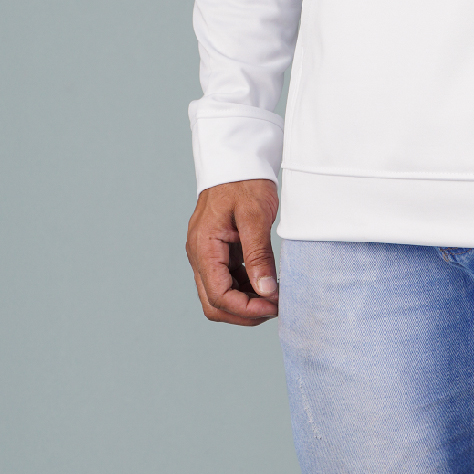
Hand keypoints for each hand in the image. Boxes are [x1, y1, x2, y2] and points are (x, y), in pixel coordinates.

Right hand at [186, 179, 279, 325]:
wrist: (237, 160)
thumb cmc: (244, 182)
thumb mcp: (255, 216)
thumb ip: (259, 255)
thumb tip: (266, 292)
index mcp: (203, 246)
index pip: (218, 295)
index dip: (245, 308)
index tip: (273, 307)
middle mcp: (199, 255)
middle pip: (214, 303)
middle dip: (243, 313)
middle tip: (274, 308)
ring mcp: (207, 254)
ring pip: (219, 295)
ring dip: (245, 303)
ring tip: (274, 297)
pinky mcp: (217, 252)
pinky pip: (227, 280)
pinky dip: (245, 288)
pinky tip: (266, 284)